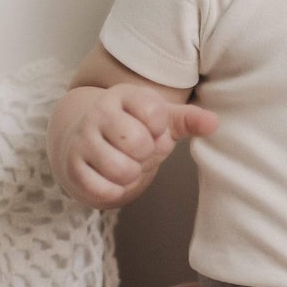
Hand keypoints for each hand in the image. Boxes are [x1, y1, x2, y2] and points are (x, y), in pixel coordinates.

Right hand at [54, 83, 217, 208]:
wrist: (84, 141)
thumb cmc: (132, 129)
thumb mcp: (161, 120)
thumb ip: (187, 120)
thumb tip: (214, 123)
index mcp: (124, 95)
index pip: (154, 114)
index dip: (159, 131)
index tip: (151, 129)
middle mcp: (98, 112)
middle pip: (138, 143)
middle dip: (146, 155)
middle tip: (138, 151)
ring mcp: (82, 139)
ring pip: (122, 169)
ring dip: (131, 175)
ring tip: (126, 164)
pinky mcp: (72, 167)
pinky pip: (103, 190)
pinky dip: (115, 191)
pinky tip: (111, 179)